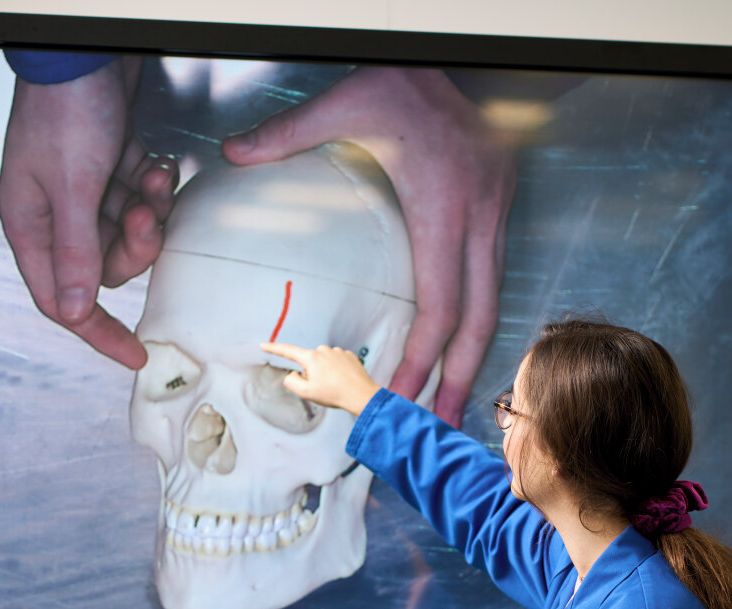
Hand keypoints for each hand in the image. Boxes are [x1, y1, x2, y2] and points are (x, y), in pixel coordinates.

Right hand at [0, 57, 178, 368]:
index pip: (60, 300)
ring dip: (149, 212)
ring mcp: (83, 191)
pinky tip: (158, 164)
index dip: (96, 331)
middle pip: (103, 267)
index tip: (134, 355)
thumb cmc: (66, 110)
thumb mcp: (72, 186)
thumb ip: (76, 251)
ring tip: (153, 180)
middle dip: (134, 247)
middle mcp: (54, 214)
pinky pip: (140, 201)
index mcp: (29, 224)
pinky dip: (154, 188)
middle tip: (145, 215)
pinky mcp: (111, 169)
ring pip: (128, 234)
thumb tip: (74, 311)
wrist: (86, 51)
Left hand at [224, 66, 515, 425]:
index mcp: (442, 204)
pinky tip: (460, 343)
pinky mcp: (498, 209)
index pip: (440, 300)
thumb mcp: (348, 100)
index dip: (425, 354)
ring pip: (492, 300)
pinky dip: (477, 318)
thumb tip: (233, 153)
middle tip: (442, 425)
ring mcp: (495, 214)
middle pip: (478, 316)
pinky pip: (492, 278)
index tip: (404, 394)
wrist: (471, 60)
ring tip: (455, 398)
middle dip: (460, 375)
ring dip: (474, 354)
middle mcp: (478, 218)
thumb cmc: (408, 81)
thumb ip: (290, 131)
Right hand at [260, 342, 381, 417]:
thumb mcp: (306, 393)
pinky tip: (343, 380)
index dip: (274, 349)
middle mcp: (324, 350)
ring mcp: (338, 351)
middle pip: (308, 362)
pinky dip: (337, 371)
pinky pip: (336, 362)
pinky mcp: (349, 355)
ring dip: (325, 372)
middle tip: (322, 387)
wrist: (361, 395)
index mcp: (311, 358)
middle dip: (311, 373)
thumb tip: (293, 374)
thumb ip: (292, 382)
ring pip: (323, 362)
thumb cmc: (334, 395)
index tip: (264, 345)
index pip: (288, 351)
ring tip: (335, 385)